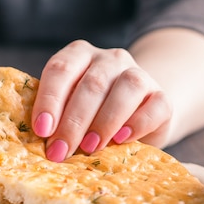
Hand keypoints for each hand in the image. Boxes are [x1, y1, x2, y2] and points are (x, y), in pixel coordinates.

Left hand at [31, 40, 171, 161]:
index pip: (61, 69)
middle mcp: (109, 57)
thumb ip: (57, 113)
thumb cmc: (90, 111)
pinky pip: (155, 105)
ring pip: (126, 88)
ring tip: (89, 147)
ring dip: (104, 121)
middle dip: (73, 121)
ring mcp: (138, 73)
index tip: (42, 130)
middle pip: (92, 84)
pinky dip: (138, 123)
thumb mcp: (69, 105)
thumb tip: (42, 137)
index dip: (49, 99)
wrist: (135, 112)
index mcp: (78, 54)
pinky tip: (121, 139)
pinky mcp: (161, 95)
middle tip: (60, 150)